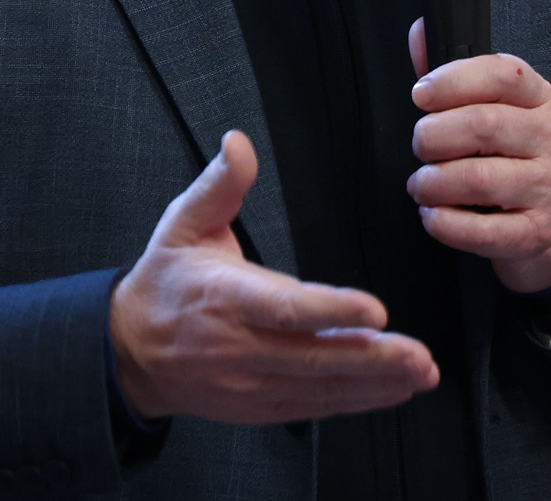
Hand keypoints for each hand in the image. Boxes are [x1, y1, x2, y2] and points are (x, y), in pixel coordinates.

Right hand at [110, 131, 439, 422]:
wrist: (130, 351)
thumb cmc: (167, 281)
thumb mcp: (182, 223)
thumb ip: (219, 184)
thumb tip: (239, 144)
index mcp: (226, 298)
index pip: (284, 308)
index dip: (331, 311)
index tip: (375, 310)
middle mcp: (241, 347)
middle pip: (314, 357)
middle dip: (372, 357)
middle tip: (418, 354)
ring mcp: (251, 384)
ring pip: (320, 388)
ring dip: (375, 383)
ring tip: (419, 372)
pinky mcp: (259, 407)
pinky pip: (314, 406)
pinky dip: (356, 401)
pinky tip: (392, 390)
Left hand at [406, 19, 550, 293]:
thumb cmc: (524, 157)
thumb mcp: (505, 109)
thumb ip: (458, 76)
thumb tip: (419, 33)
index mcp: (540, 99)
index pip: (502, 74)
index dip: (454, 80)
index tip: (421, 94)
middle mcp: (550, 138)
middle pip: (483, 125)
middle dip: (434, 135)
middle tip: (420, 145)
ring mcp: (548, 188)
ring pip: (479, 179)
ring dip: (433, 182)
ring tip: (422, 184)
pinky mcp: (536, 233)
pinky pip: (482, 231)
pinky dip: (445, 224)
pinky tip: (434, 215)